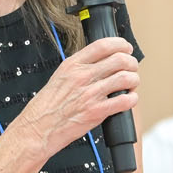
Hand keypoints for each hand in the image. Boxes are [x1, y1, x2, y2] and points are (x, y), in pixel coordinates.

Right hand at [17, 36, 138, 154]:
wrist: (38, 128)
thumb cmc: (47, 106)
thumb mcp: (60, 77)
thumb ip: (80, 68)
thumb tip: (101, 62)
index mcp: (72, 65)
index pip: (103, 45)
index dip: (120, 44)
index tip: (126, 48)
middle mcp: (82, 76)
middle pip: (119, 59)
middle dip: (131, 63)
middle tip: (132, 68)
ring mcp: (90, 94)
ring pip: (126, 78)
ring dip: (134, 80)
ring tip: (131, 85)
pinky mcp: (96, 112)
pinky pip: (124, 101)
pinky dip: (132, 99)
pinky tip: (128, 100)